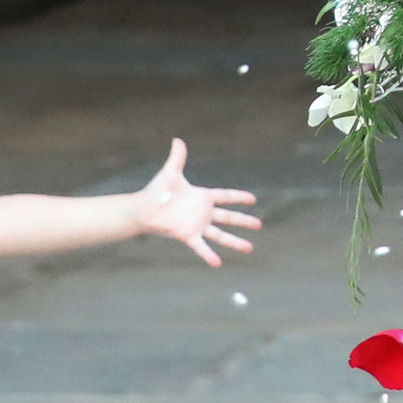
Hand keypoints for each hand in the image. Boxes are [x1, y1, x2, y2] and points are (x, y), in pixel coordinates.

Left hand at [134, 139, 261, 268]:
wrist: (143, 208)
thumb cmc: (157, 191)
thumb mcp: (171, 172)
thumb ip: (178, 157)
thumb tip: (177, 139)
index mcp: (202, 196)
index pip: (225, 196)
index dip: (238, 197)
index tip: (253, 199)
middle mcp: (203, 213)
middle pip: (229, 217)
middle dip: (244, 221)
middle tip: (260, 225)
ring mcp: (197, 225)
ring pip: (221, 235)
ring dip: (235, 242)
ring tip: (249, 248)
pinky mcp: (188, 235)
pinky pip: (201, 247)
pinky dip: (209, 255)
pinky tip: (218, 263)